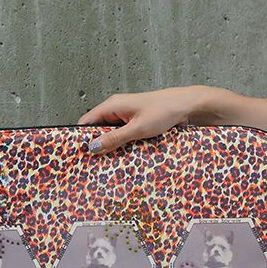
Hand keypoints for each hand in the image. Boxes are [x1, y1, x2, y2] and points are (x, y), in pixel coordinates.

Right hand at [76, 86, 199, 153]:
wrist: (186, 106)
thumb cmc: (164, 110)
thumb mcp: (137, 128)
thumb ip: (115, 138)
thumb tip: (94, 147)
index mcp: (112, 105)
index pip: (86, 121)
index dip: (81, 137)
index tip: (80, 154)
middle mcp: (116, 109)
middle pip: (98, 129)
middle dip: (97, 144)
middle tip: (95, 162)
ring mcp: (126, 115)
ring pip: (111, 133)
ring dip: (111, 145)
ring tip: (109, 160)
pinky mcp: (135, 122)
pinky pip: (122, 134)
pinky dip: (122, 143)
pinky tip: (124, 153)